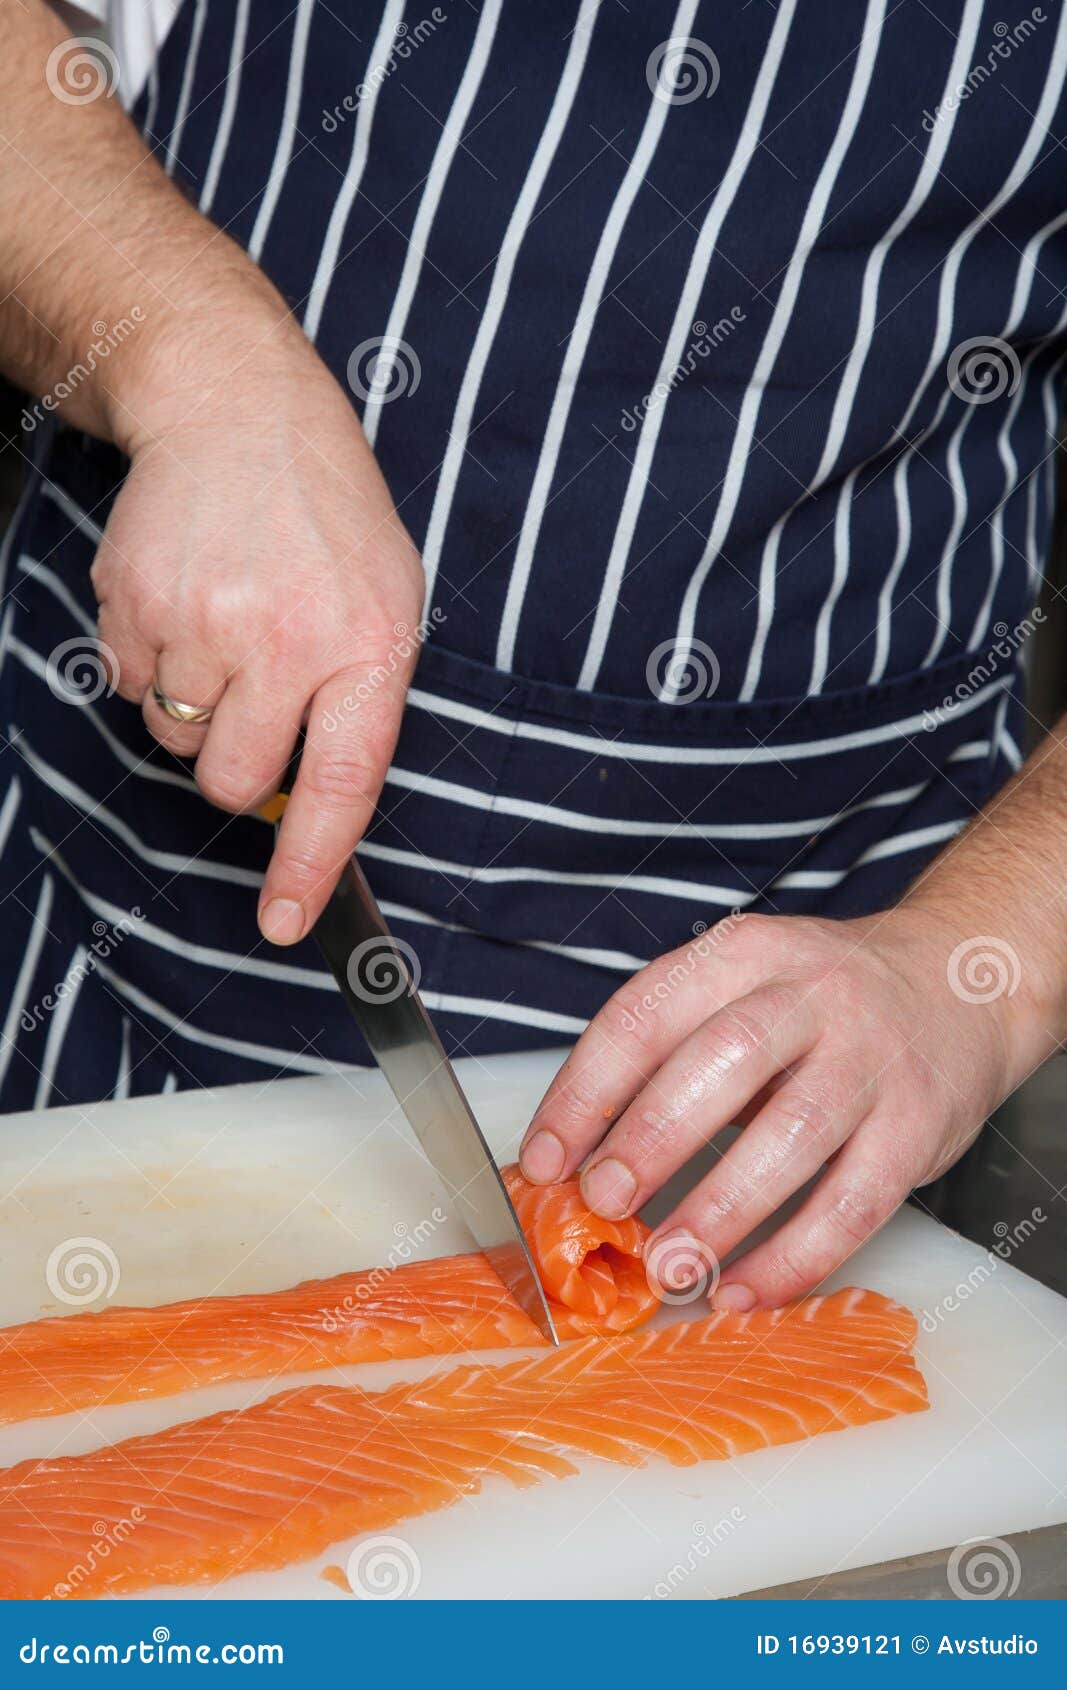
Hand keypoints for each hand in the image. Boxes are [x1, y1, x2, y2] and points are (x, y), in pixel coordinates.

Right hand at [91, 297, 423, 944]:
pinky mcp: (133, 604)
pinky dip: (153, 666)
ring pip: (177, 740)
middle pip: (234, 781)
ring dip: (196, 704)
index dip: (308, 864)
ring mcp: (203, 621)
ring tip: (226, 622)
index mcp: (368, 646)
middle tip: (256, 691)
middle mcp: (286, 640)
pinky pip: (131, 691)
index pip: (341, 783)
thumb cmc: (324, 517)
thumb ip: (358, 705)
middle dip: (238, 760)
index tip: (283, 921)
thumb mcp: (386, 600)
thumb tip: (303, 804)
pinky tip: (186, 604)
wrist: (237, 410)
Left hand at [520, 906, 1028, 1308]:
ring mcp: (870, 1059)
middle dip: (652, 1137)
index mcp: (742, 953)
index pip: (647, 1014)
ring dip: (721, 1209)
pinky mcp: (918, 1126)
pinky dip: (794, 1257)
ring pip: (792, 1135)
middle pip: (722, 1061)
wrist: (959, 982)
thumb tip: (573, 1153)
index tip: (544, 1157)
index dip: (587, 1090)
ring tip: (667, 1265)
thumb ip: (669, 1054)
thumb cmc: (819, 1004)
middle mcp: (810, 996)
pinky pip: (853, 1202)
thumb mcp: (742, 988)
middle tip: (603, 1202)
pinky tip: (744, 1290)